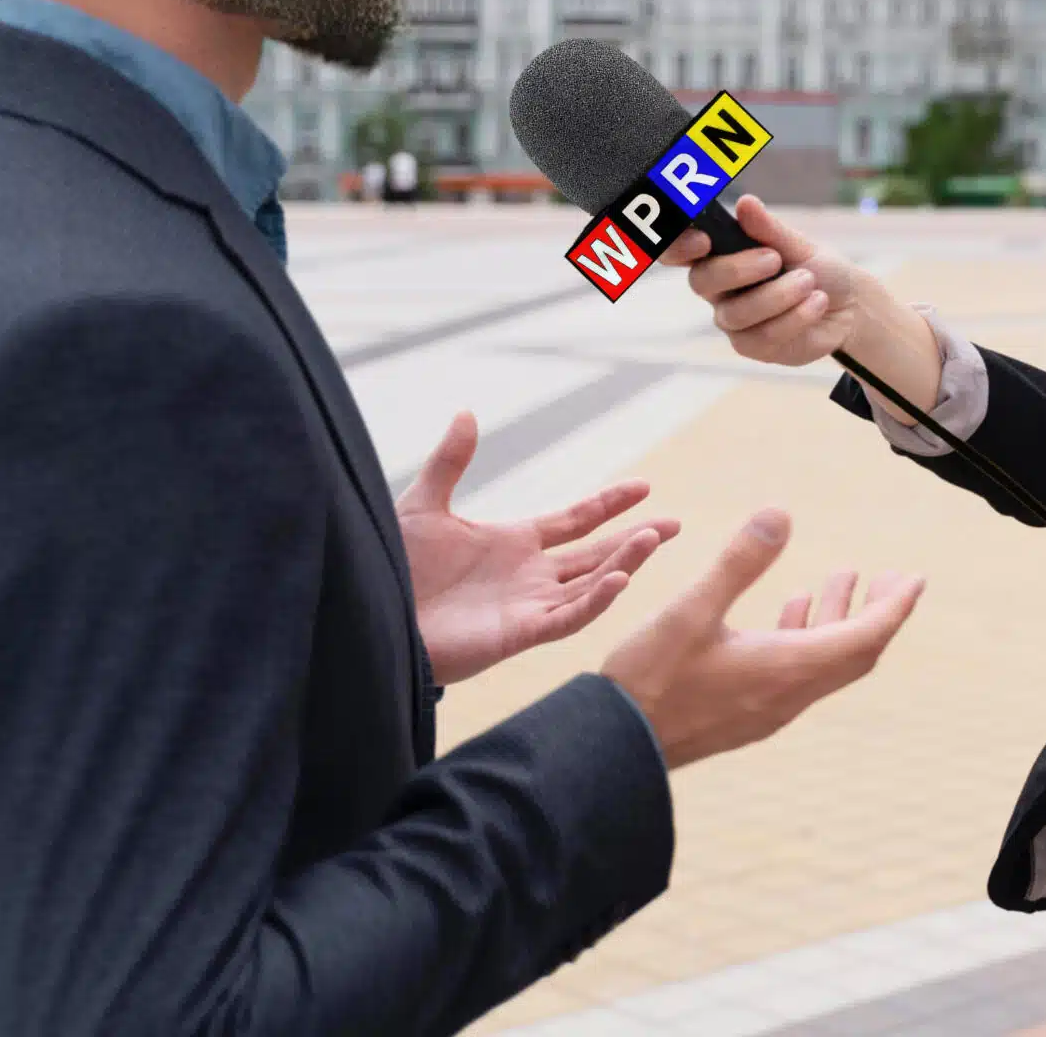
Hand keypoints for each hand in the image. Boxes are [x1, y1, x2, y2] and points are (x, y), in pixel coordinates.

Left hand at [398, 411, 678, 684]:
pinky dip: (597, 599)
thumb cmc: (391, 571)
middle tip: (674, 524)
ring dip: (625, 561)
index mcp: (514, 543)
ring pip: (592, 582)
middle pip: (596, 553)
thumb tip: (465, 413)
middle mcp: (531, 575)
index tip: (643, 487)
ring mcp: (529, 605)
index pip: (575, 521)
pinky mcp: (519, 633)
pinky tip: (619, 578)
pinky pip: (569, 617)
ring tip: (654, 538)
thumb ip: (449, 463)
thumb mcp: (422, 506)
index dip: (608, 504)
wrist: (371, 618)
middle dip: (636, 538)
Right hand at [600, 508, 924, 769]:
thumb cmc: (650, 680)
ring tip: (840, 578)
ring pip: (823, 662)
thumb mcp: (692, 610)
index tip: (915, 579)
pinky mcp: (745, 714)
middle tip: (891, 577)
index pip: (866, 636)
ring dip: (838, 620)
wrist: (612, 750)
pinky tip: (789, 611)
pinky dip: (806, 637)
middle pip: (854, 652)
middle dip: (877, 611)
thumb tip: (780, 513)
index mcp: (788, 669)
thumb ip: (739, 562)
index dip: (895, 606)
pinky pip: (797, 673)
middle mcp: (788, 694)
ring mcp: (768, 709)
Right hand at [661, 196, 940, 416]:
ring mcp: (734, 321)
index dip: (679, 247)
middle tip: (775, 258)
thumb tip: (746, 203)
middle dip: (738, 269)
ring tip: (810, 281)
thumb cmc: (817, 269)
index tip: (703, 239)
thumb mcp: (799, 245)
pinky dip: (796, 317)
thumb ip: (770, 230)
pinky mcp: (753, 346)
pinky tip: (817, 303)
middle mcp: (719, 290)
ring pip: (737, 314)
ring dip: (778, 295)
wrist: (849, 305)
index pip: (680, 251)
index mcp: (721, 255)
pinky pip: (764, 336)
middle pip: (703, 282)